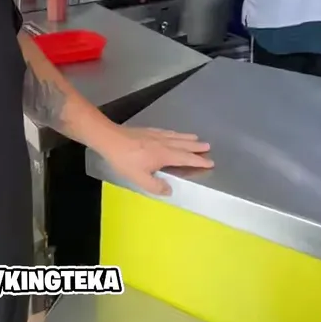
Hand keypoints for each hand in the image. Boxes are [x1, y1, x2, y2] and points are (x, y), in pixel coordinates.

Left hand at [97, 127, 212, 195]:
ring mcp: (155, 135)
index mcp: (164, 155)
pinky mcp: (147, 131)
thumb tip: (170, 190)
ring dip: (187, 138)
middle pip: (183, 145)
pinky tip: (172, 133)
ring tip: (196, 138)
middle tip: (208, 147)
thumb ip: (155, 186)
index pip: (185, 158)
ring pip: (175, 136)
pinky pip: (166, 132)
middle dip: (196, 147)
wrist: (109, 139)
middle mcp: (163, 143)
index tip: (210, 162)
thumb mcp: (139, 178)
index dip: (198, 161)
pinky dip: (173, 133)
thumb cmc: (125, 160)